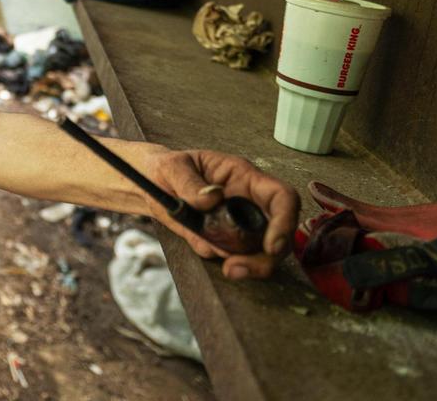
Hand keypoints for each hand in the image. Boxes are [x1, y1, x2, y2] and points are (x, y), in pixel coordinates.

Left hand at [143, 149, 299, 279]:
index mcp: (244, 177)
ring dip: (248, 265)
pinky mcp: (224, 239)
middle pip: (279, 232)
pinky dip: (222, 260)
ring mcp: (239, 223)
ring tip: (227, 268)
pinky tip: (202, 245)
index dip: (285, 222)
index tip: (271, 246)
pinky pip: (232, 256)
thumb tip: (212, 198)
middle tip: (237, 268)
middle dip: (266, 257)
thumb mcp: (172, 167)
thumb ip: (189, 182)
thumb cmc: (167, 167)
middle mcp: (248, 201)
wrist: (151, 184)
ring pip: (261, 250)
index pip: (281, 197)